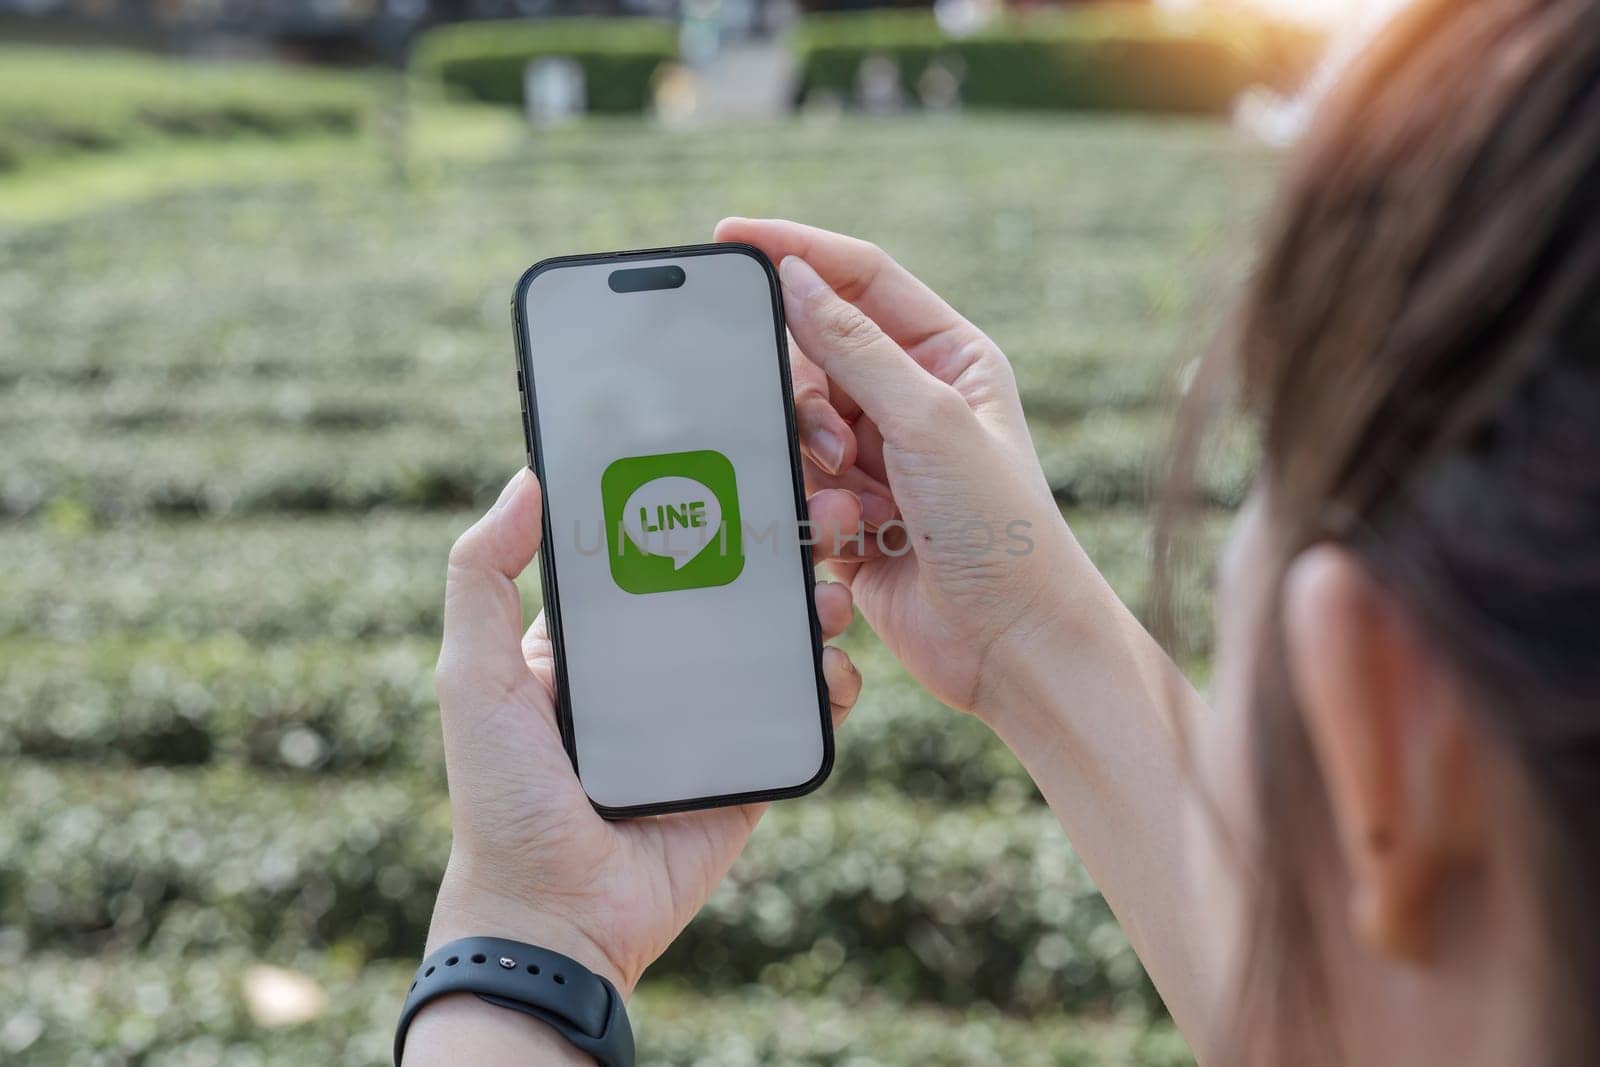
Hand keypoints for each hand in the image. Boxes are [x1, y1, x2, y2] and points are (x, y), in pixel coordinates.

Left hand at [425, 469, 863, 997]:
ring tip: (828, 591)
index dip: (696, 511)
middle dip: (777, 550)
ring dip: (813, 608)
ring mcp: (706, 723)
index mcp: (593, 645)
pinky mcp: (748, 771)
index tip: (740, 466)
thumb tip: (526, 478)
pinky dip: (829, 686)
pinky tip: (834, 666)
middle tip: (813, 517)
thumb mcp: (474, 678)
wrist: (556, 918)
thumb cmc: (502, 798)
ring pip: (776, 647)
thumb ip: (481, 578)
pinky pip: (800, 717)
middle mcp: (653, 675)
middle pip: (728, 593)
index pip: (652, 557)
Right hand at [716, 218, 1078, 714]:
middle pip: (819, 358)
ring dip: (818, 471)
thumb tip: (794, 276)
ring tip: (859, 512)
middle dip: (809, 401)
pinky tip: (854, 542)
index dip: (796, 251)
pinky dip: (817, 512)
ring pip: (801, 428)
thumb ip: (853, 347)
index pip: (861, 277)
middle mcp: (918, 401)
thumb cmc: (1000, 529)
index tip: (729, 238)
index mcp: (952, 357)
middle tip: (835, 449)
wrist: (1011, 646)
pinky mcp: (855, 517)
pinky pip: (801, 487)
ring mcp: (885, 460)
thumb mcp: (929, 420)